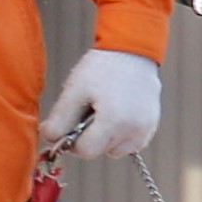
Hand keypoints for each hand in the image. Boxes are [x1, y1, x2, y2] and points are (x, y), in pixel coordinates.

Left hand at [43, 49, 162, 157]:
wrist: (132, 50)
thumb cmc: (102, 68)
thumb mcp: (75, 90)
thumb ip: (59, 119)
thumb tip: (49, 138)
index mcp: (114, 122)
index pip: (86, 151)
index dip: (73, 140)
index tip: (71, 122)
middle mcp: (134, 131)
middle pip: (100, 151)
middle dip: (89, 137)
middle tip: (88, 111)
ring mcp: (146, 130)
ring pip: (115, 150)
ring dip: (106, 138)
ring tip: (104, 110)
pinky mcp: (152, 126)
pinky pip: (130, 143)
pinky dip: (120, 134)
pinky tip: (117, 112)